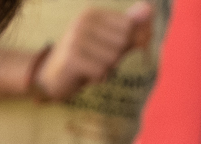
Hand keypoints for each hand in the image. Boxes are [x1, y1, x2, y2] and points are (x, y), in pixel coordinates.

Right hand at [35, 2, 154, 102]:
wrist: (50, 78)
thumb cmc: (85, 60)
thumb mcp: (109, 43)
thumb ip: (131, 28)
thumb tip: (150, 9)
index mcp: (92, 14)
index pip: (128, 27)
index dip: (124, 45)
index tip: (105, 49)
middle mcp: (83, 21)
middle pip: (122, 42)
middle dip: (114, 58)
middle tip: (96, 60)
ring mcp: (76, 38)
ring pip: (112, 58)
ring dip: (105, 69)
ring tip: (89, 67)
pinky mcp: (72, 57)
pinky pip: (101, 71)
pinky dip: (97, 78)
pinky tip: (84, 75)